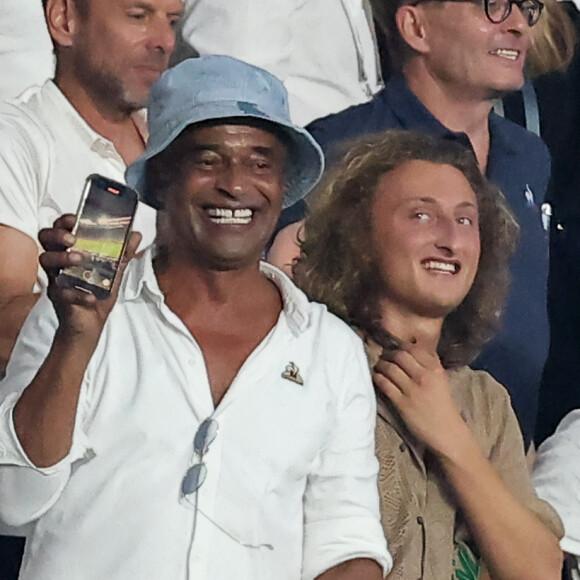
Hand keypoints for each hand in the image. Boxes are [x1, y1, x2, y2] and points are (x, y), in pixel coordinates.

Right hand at [38, 214, 140, 341]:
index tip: (76, 219)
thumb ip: (123, 253)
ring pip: (45, 260)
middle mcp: (59, 262)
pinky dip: (76, 293)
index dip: (65, 221)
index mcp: (71, 251)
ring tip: (79, 260)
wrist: (92, 324)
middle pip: (45, 238)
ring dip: (62, 257)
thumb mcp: (114, 271)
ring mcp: (56, 279)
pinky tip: (90, 297)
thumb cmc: (98, 293)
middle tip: (73, 239)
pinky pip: (60, 292)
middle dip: (57, 234)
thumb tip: (136, 234)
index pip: (60, 228)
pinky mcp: (58, 297)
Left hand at [373, 344, 469, 457]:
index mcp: (436, 369)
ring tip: (378, 366)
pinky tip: (376, 377)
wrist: (447, 432)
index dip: (400, 346)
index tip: (394, 348)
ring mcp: (412, 390)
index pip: (413, 349)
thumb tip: (417, 348)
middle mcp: (424, 376)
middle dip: (388, 354)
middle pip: (399, 356)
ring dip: (381, 365)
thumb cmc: (444, 406)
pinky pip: (385, 384)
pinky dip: (378, 378)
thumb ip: (432, 364)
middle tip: (383, 356)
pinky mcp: (402, 403)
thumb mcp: (442, 380)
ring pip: (390, 368)